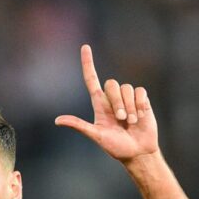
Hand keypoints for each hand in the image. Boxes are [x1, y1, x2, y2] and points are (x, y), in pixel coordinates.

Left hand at [55, 45, 158, 161]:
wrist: (138, 152)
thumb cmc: (116, 147)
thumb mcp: (96, 136)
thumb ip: (79, 126)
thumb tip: (57, 120)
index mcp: (99, 104)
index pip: (91, 79)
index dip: (88, 63)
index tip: (85, 47)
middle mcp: (112, 99)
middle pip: (112, 84)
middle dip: (117, 102)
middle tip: (121, 119)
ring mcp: (127, 99)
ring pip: (127, 88)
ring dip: (130, 107)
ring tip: (131, 122)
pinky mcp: (141, 100)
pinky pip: (140, 92)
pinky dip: (140, 105)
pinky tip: (141, 116)